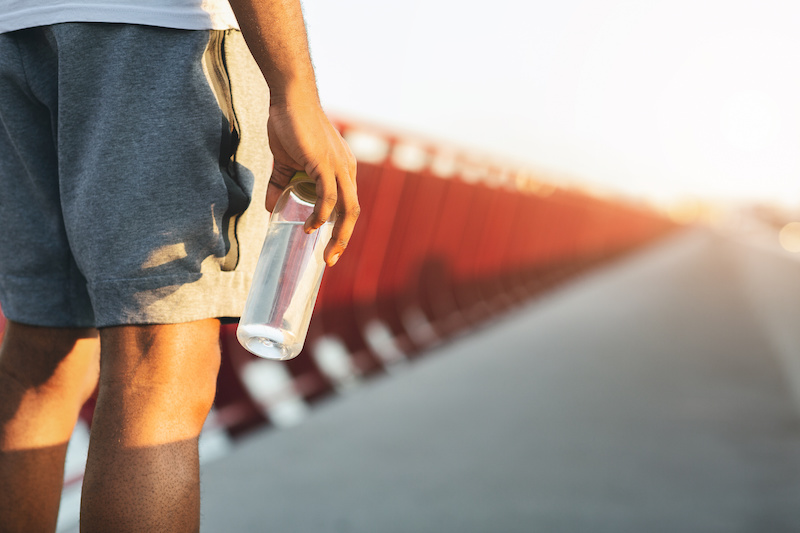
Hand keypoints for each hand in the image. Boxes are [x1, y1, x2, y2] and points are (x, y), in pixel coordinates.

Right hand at [266, 102, 358, 266]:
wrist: (290, 98)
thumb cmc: (289, 126)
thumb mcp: (284, 162)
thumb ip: (280, 185)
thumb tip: (272, 209)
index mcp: (342, 169)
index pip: (349, 205)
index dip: (342, 228)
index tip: (330, 247)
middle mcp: (346, 169)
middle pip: (353, 212)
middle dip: (344, 239)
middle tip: (330, 259)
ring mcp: (338, 166)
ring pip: (347, 208)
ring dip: (337, 234)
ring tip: (323, 251)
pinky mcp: (325, 164)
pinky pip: (328, 197)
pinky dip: (321, 215)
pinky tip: (310, 226)